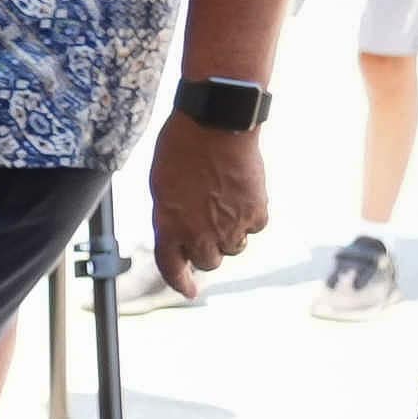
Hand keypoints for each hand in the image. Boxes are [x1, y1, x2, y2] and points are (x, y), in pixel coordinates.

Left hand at [147, 108, 269, 297]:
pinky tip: (243, 194)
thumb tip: (181, 234)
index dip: (180, 282)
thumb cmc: (181, 149)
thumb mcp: (162, 187)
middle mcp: (198, 235)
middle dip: (208, 250)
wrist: (216, 126)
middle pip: (209, 262)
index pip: (171, 268)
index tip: (189, 292)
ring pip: (234, 248)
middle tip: (210, 228)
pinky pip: (255, 228)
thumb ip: (170, 217)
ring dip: (230, 234)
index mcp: (167, 228)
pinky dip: (250, 217)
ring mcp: (229, 227)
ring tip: (225, 203)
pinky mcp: (256, 214)